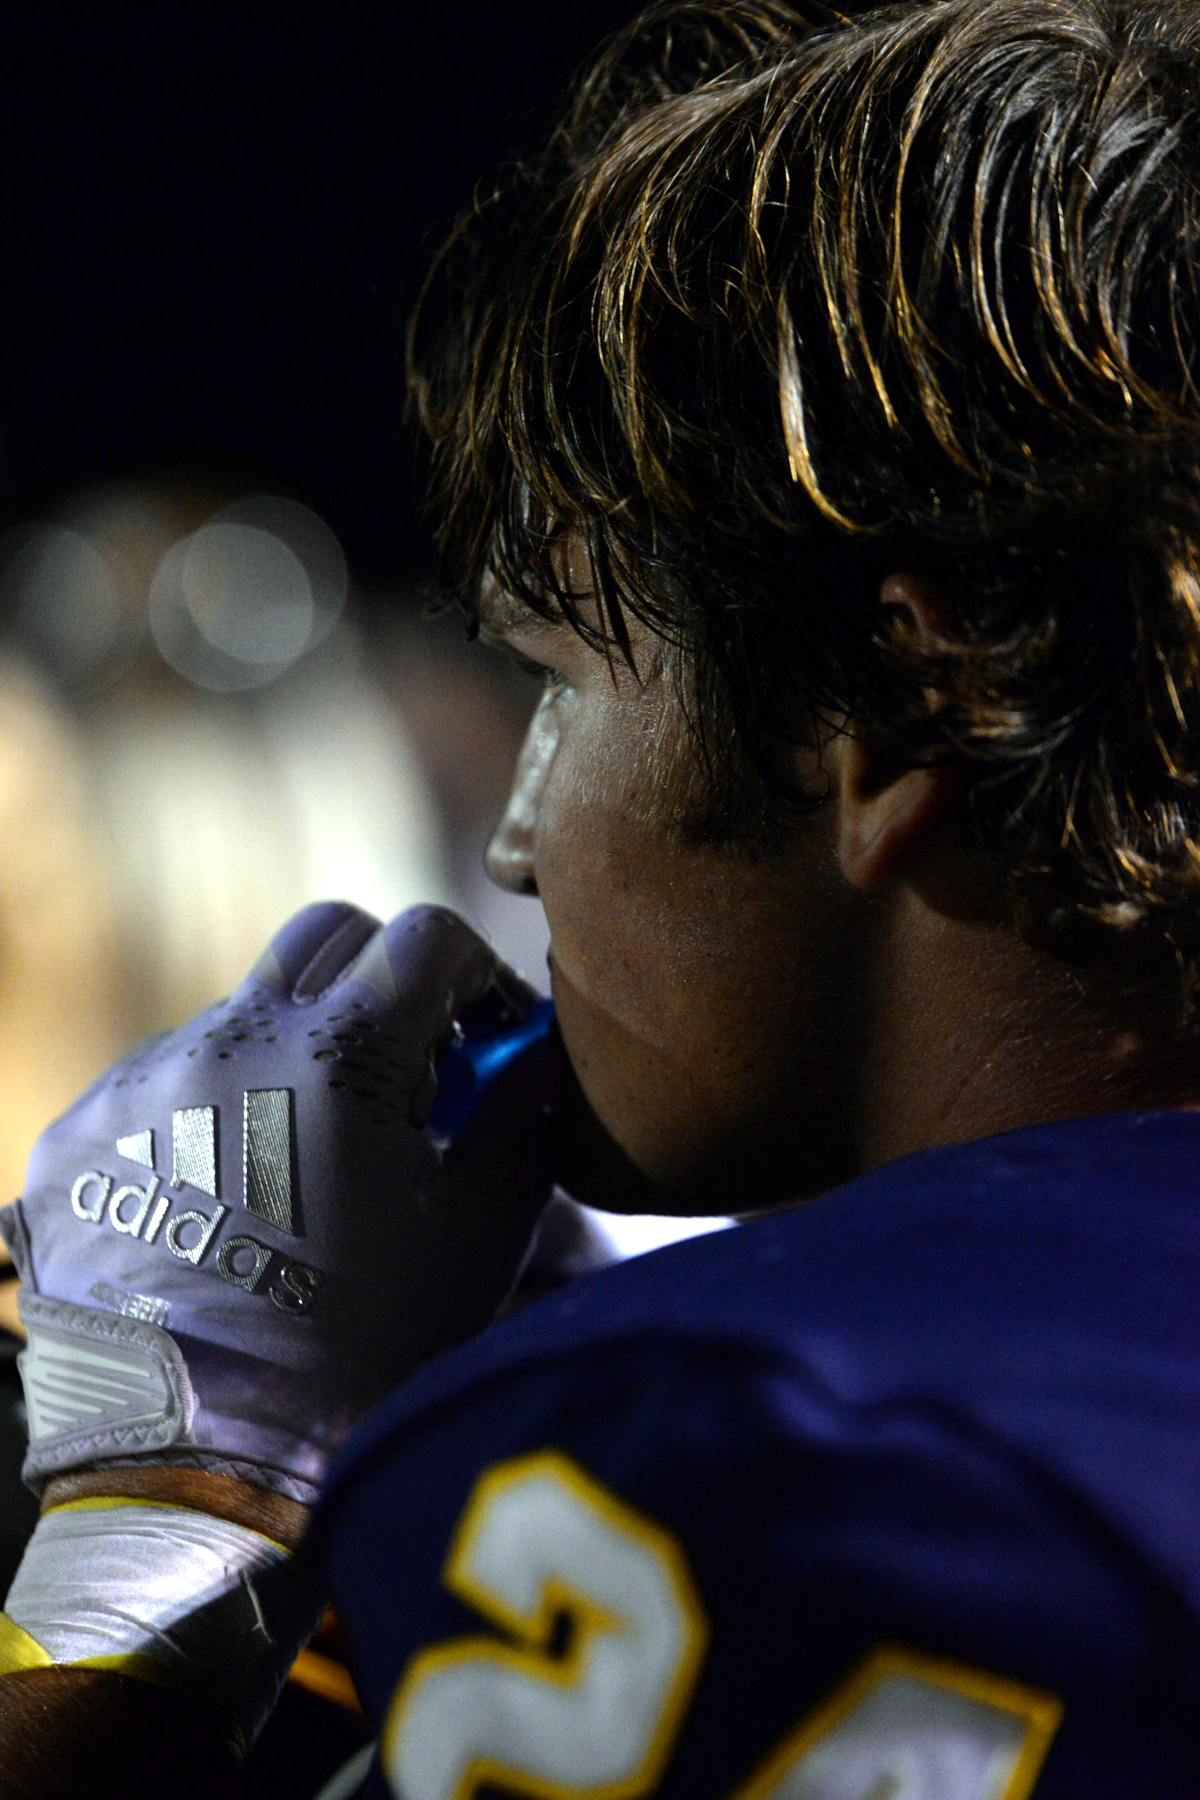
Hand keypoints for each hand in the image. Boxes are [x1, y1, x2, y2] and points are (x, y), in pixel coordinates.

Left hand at [0, 902, 559, 1502]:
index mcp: (343, 1053)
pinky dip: (210, 1112)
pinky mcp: (79, 1134)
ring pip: (240, 1010)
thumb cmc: (362, 1354)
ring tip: (306, 1164)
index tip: (480, 1036)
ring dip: (291, 1055)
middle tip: (403, 1071)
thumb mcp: (479, 1233)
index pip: (426, 936)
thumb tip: (529, 1054)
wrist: (199, 1472)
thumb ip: (520, 1115)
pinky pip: (160, 1080)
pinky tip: (229, 1202)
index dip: (473, 976)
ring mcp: (141, 1082)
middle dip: (381, 981)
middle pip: (326, 938)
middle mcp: (230, 1039)